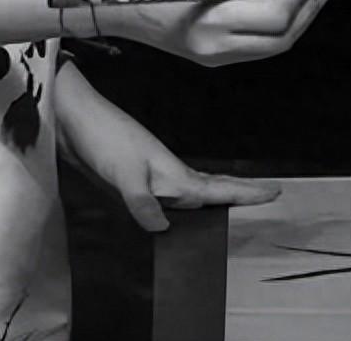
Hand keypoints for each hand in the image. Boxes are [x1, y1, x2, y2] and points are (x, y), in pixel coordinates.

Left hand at [56, 64, 282, 232]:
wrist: (74, 121)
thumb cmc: (103, 139)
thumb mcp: (124, 173)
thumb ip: (143, 202)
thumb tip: (163, 227)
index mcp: (173, 173)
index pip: (217, 187)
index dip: (246, 193)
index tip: (276, 191)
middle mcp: (168, 174)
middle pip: (210, 187)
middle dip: (236, 194)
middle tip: (264, 199)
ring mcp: (151, 176)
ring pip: (190, 192)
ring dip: (211, 200)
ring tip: (230, 212)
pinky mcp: (133, 181)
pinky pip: (168, 198)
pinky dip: (180, 208)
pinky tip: (173, 218)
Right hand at [101, 0, 326, 65]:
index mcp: (215, 20)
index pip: (276, 17)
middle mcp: (217, 48)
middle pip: (280, 41)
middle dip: (305, 16)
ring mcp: (212, 58)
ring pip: (269, 49)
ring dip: (293, 25)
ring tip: (305, 0)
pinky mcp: (207, 58)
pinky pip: (252, 49)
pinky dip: (272, 32)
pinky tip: (276, 9)